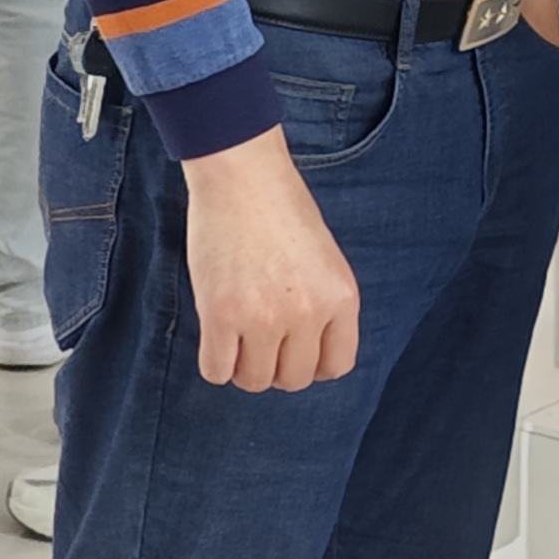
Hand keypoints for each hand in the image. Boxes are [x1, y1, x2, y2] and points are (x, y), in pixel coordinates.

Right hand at [179, 128, 360, 392]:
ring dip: (244, 366)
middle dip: (277, 366)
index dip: (313, 363)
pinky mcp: (221, 316)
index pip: (338, 365)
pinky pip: (217, 371)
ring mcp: (265, 318)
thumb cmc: (282, 210)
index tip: (295, 349)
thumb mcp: (324, 260)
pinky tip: (217, 335)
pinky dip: (216, 363)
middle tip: (261, 337)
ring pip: (255, 381)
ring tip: (238, 333)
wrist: (244, 177)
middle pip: (294, 379)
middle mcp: (309, 313)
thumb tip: (307, 354)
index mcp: (342, 297)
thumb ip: (322, 306)